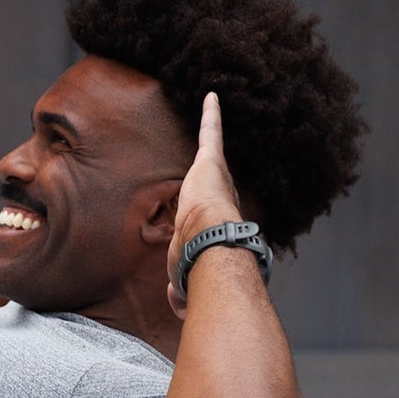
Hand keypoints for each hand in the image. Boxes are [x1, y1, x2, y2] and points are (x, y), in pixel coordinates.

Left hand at [167, 91, 244, 316]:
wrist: (211, 245)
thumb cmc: (200, 266)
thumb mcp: (184, 281)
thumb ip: (181, 291)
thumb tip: (177, 301)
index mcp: (213, 228)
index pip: (210, 218)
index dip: (209, 216)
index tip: (209, 217)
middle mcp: (221, 200)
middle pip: (218, 181)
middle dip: (217, 171)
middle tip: (216, 160)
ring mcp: (217, 179)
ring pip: (213, 150)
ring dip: (213, 131)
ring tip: (211, 111)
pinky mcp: (211, 161)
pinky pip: (211, 132)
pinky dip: (211, 114)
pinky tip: (210, 96)